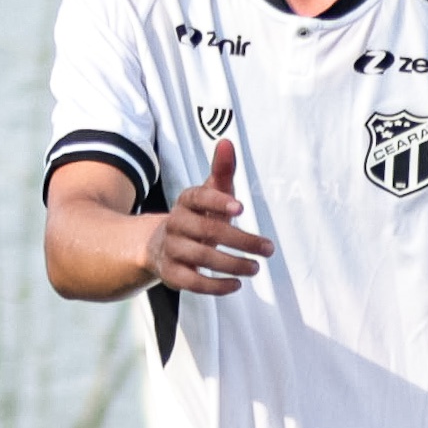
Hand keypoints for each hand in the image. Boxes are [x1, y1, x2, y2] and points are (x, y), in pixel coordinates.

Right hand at [146, 138, 271, 294]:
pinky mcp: (172, 273)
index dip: (217, 201)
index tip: (240, 208)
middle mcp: (175, 224)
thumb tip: (226, 142)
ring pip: (201, 257)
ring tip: (255, 268)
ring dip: (232, 264)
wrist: (160, 246)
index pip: (197, 197)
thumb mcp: (211, 194)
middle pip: (207, 231)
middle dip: (241, 240)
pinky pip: (192, 282)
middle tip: (267, 249)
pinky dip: (215, 286)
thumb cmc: (197, 217)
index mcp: (186, 202)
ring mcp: (172, 249)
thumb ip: (222, 171)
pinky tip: (235, 284)